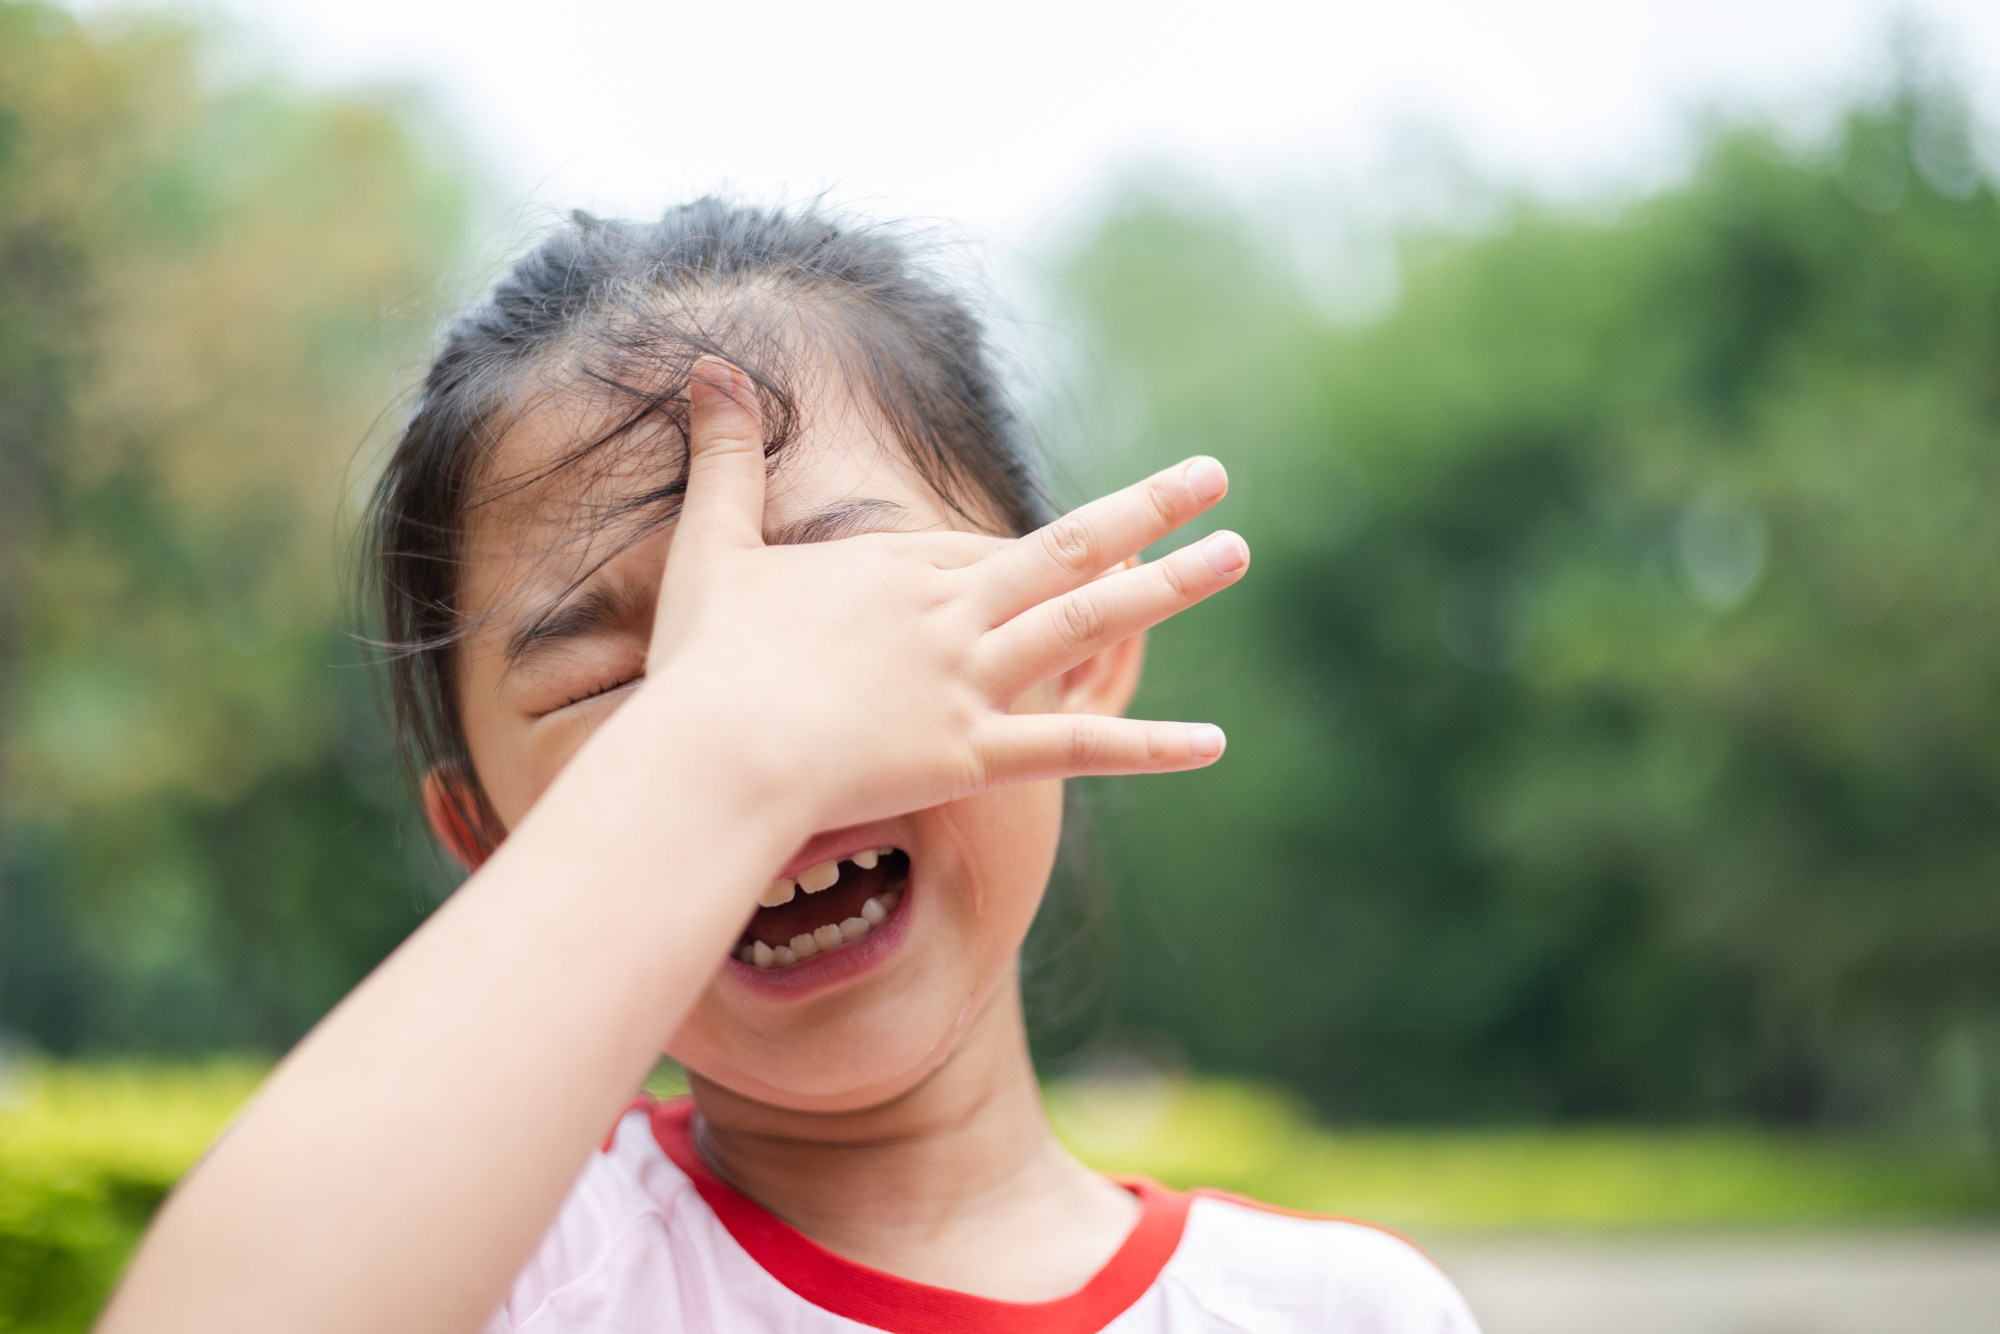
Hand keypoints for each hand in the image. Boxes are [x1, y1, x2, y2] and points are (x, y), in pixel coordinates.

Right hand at [635, 359, 1249, 838]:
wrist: (716, 755)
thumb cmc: (706, 661)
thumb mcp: (712, 544)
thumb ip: (723, 456)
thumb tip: (706, 363)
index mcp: (895, 567)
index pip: (981, 547)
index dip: (1023, 550)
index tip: (1063, 549)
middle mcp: (949, 614)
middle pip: (1065, 550)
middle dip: (1145, 509)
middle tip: (1215, 476)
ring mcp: (968, 681)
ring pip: (1089, 621)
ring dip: (1169, 587)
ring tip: (1238, 553)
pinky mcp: (972, 755)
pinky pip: (1075, 749)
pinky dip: (1147, 747)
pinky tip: (1215, 743)